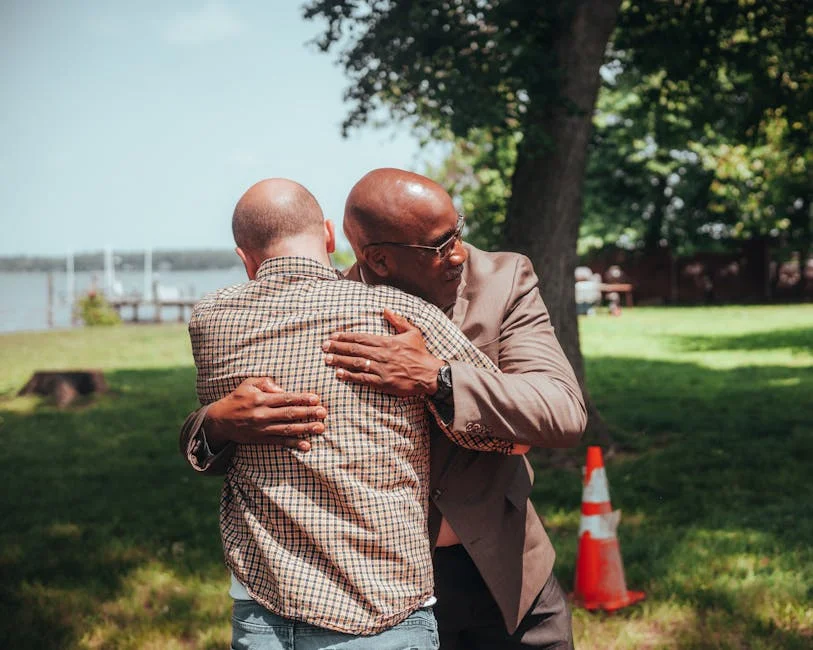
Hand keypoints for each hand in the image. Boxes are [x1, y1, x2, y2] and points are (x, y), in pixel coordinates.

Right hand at [204, 377, 325, 451]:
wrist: (220, 420)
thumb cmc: (237, 398)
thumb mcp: (248, 384)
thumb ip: (265, 382)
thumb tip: (281, 388)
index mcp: (261, 399)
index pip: (285, 398)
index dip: (301, 398)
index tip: (316, 399)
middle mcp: (262, 414)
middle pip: (289, 414)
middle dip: (308, 413)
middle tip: (323, 413)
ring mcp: (262, 428)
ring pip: (287, 429)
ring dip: (305, 429)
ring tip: (319, 428)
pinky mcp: (261, 439)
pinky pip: (279, 441)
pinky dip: (293, 444)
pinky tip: (306, 445)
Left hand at [322, 309, 444, 396]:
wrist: (430, 374)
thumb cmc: (421, 354)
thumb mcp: (412, 333)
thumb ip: (398, 321)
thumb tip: (386, 309)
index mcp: (387, 342)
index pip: (361, 338)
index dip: (345, 337)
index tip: (333, 336)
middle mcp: (382, 354)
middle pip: (355, 350)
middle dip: (337, 347)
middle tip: (324, 346)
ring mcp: (382, 369)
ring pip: (356, 363)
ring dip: (340, 361)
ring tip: (327, 359)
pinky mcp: (383, 383)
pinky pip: (363, 379)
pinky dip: (350, 376)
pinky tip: (339, 374)